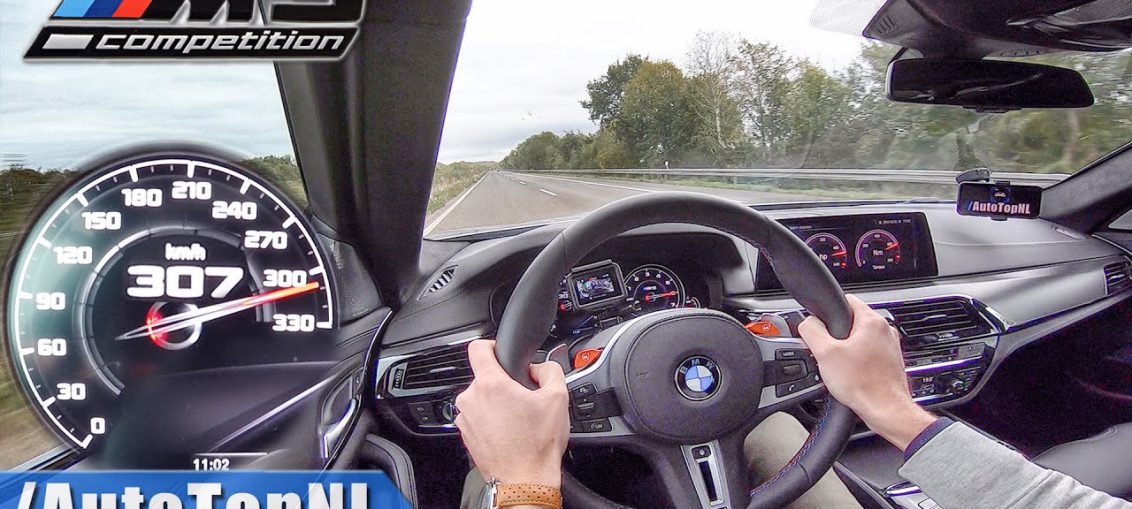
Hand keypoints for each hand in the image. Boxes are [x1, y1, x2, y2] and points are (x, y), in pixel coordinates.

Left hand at [454, 340, 569, 487]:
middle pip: (484, 377)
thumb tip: (540, 367)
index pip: (478, 347)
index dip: (492, 345)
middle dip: (503, 383)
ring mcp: (465, 419)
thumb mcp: (558, 398)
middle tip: (522, 398)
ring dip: (496, 403)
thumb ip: (550, 370)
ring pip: (480, 399)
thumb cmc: (537, 445)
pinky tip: (509, 432)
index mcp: (490, 384)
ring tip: (517, 419)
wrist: (524, 480)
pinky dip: (490, 420)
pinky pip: (477, 417)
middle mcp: (471, 400)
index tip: (500, 351)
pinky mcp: (465, 435)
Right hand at [798, 295, 936, 450]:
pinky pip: (869, 355)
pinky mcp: (891, 363)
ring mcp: (890, 347)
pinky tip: (852, 376)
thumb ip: (811, 331)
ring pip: (860, 340)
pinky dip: (858, 362)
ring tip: (841, 367)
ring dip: (848, 350)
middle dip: (836, 335)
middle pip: (852, 321)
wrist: (886, 410)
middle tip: (828, 352)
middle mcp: (886, 330)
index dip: (828, 310)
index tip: (820, 325)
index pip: (846, 299)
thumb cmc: (863, 384)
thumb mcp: (825, 353)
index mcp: (872, 321)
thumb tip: (807, 322)